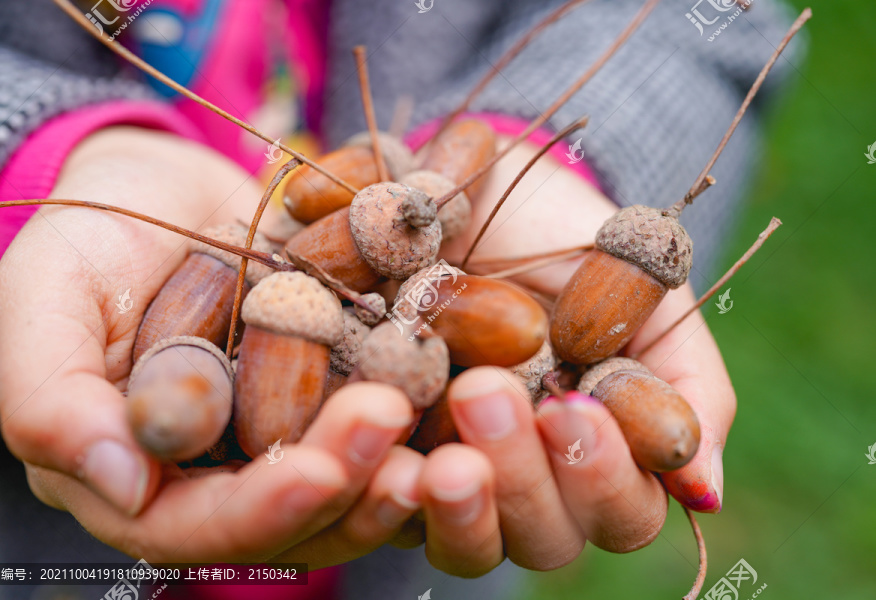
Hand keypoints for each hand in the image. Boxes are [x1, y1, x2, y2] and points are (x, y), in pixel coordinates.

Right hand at [0, 127, 425, 564]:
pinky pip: (382, 413)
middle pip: (294, 516)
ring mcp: (283, 430)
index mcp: (140, 473)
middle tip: (409, 451)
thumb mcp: (44, 300)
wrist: (157, 185)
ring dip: (402, 465)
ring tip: (452, 440)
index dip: (263, 509)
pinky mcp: (333, 386)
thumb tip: (118, 485)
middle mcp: (220, 470)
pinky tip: (466, 390)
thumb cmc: (86, 238)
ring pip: (350, 479)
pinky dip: (424, 411)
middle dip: (353, 487)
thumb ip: (53, 399)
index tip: (321, 470)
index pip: (199, 525)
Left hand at [426, 137, 735, 571]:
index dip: (603, 477)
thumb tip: (704, 491)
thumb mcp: (643, 293)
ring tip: (443, 457)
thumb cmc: (568, 235)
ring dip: (464, 510)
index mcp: (603, 451)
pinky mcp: (388, 464)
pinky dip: (390, 500)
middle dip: (524, 478)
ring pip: (471, 550)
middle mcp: (535, 479)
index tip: (573, 404)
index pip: (623, 513)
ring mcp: (459, 479)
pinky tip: (389, 464)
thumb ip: (687, 383)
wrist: (470, 183)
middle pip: (546, 539)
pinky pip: (386, 516)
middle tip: (488, 392)